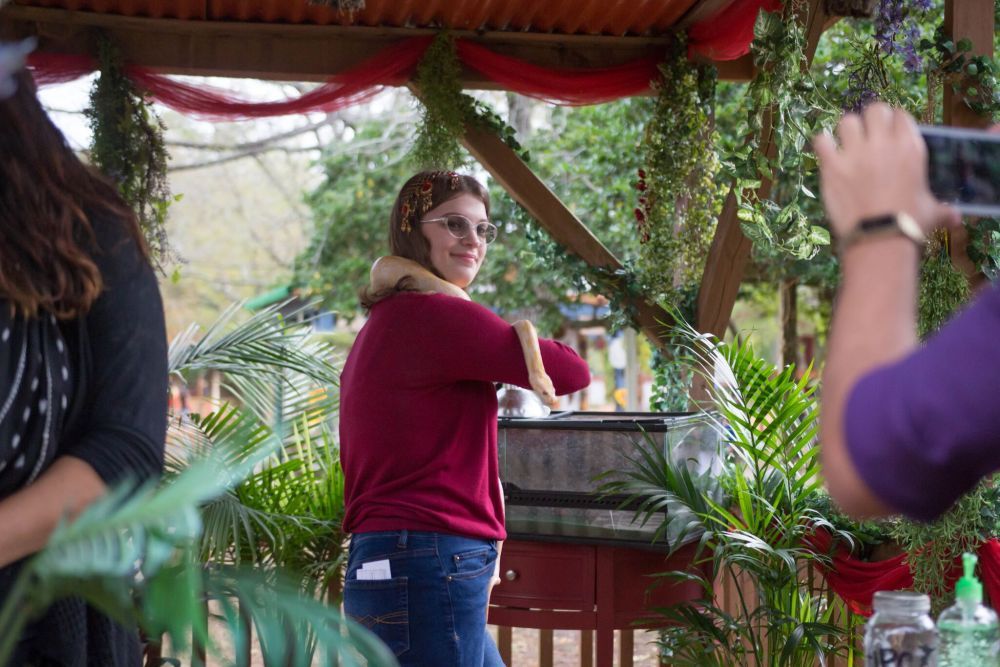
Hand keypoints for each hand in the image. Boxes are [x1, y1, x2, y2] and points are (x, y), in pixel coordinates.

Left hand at [813, 104, 960, 237]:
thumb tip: (956, 218)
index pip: (901, 115)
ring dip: (847, 130)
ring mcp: (855, 153)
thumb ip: (943, 209)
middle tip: (868, 135)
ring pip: (847, 121)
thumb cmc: (910, 224)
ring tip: (847, 143)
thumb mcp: (931, 212)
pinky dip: (823, 143)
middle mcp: (883, 143)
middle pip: (874, 110)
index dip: (894, 122)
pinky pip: (821, 141)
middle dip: (871, 119)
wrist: (879, 238)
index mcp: (910, 147)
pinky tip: (826, 152)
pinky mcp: (831, 166)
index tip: (890, 133)